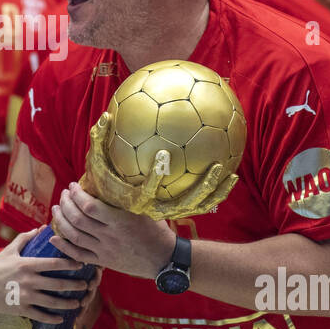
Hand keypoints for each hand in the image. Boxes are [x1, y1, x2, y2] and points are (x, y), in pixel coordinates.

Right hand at [0, 231, 92, 323]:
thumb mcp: (9, 251)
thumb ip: (25, 238)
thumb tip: (40, 229)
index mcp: (27, 265)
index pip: (54, 263)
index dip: (70, 264)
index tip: (81, 264)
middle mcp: (29, 281)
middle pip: (58, 284)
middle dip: (74, 285)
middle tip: (86, 286)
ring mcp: (26, 296)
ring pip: (52, 301)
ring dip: (67, 303)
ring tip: (78, 303)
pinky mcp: (21, 309)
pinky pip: (40, 315)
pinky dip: (52, 317)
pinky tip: (61, 318)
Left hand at [50, 182, 175, 278]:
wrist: (164, 260)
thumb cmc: (157, 231)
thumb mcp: (146, 210)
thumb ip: (128, 198)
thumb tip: (113, 178)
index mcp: (120, 221)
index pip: (90, 207)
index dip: (77, 194)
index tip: (73, 185)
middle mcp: (109, 236)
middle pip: (78, 220)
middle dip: (66, 205)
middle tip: (63, 194)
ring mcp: (104, 250)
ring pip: (74, 236)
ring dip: (61, 222)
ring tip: (56, 209)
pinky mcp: (103, 261)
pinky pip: (78, 255)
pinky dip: (63, 246)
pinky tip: (53, 237)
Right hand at [87, 113, 236, 219]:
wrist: (111, 207)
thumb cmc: (104, 180)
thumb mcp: (96, 161)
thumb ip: (99, 140)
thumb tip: (104, 116)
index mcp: (136, 200)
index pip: (147, 191)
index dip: (156, 175)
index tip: (163, 154)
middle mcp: (155, 210)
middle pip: (184, 203)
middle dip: (203, 186)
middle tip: (216, 167)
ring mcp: (169, 213)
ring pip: (197, 207)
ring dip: (216, 193)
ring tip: (232, 175)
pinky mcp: (177, 211)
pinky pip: (201, 204)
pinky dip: (216, 193)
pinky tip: (230, 175)